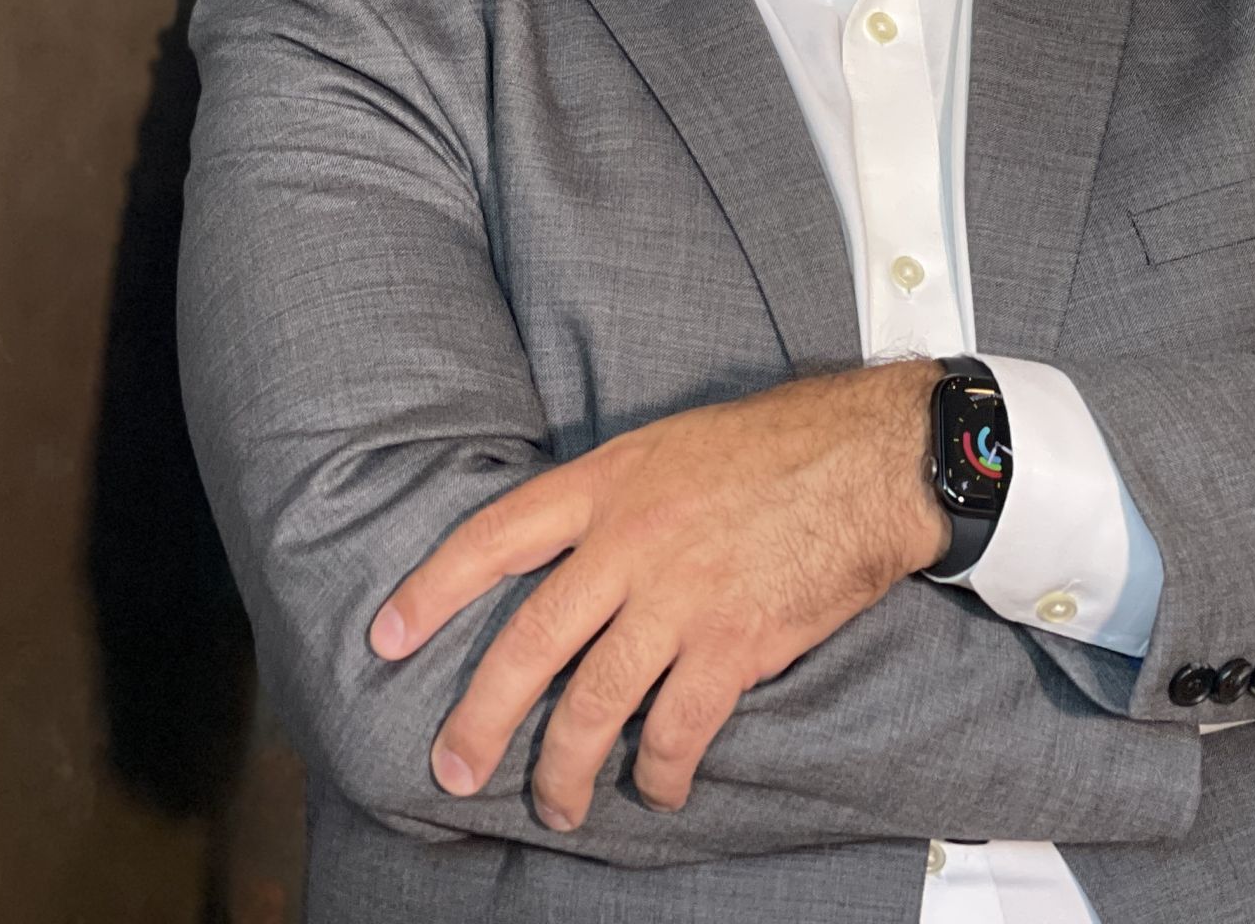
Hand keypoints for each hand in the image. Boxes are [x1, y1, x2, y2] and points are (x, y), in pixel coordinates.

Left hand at [366, 356, 948, 830]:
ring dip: (563, 769)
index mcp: (604, 483)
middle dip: (481, 718)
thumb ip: (610, 499)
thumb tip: (565, 555)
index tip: (385, 637)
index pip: (492, 539)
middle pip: (529, 644)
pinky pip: (676, 729)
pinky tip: (653, 791)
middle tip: (450, 769)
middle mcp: (628, 542)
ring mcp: (679, 598)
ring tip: (552, 807)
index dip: (432, 591)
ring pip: (594, 704)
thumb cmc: (772, 447)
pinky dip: (658, 772)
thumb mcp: (666, 446)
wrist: (869, 460)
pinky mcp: (733, 645)